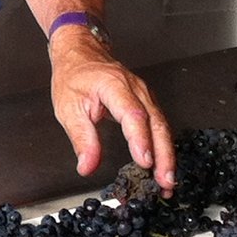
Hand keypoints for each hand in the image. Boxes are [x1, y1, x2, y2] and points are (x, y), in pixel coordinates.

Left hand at [47, 26, 174, 192]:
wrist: (81, 54)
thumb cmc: (74, 78)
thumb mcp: (68, 109)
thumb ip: (81, 139)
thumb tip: (87, 166)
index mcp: (114, 86)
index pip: (133, 114)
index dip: (140, 139)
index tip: (144, 161)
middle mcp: (135, 89)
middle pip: (156, 122)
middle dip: (163, 154)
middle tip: (164, 181)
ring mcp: (145, 95)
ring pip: (162, 126)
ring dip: (167, 155)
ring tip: (166, 181)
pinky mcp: (147, 102)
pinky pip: (159, 125)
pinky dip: (164, 147)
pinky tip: (163, 166)